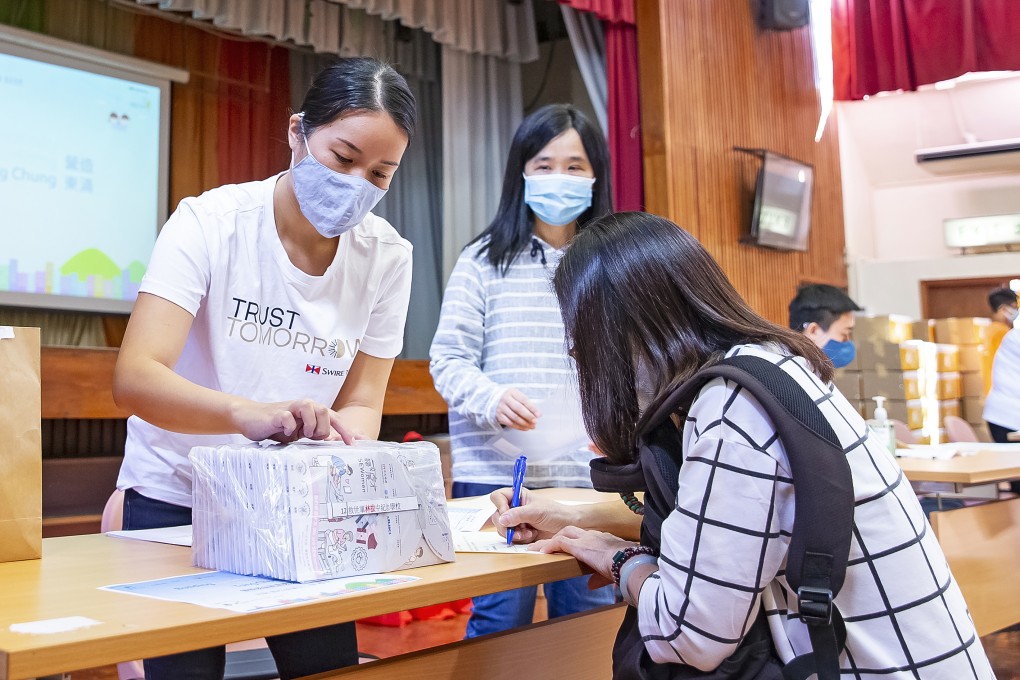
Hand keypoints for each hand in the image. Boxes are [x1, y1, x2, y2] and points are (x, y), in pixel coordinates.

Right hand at [232, 399, 355, 443]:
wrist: (250, 418)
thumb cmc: (277, 427)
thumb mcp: (299, 432)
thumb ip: (314, 434)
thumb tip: (332, 445)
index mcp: (311, 411)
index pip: (334, 418)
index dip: (345, 430)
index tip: (353, 444)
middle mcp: (304, 406)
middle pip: (326, 411)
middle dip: (322, 428)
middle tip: (309, 437)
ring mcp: (291, 408)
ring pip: (313, 409)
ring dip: (310, 425)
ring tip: (300, 434)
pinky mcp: (277, 414)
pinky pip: (289, 418)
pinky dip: (290, 427)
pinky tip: (285, 431)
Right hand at [489, 488, 578, 542]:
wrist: (565, 527)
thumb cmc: (554, 513)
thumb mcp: (536, 511)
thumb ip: (518, 514)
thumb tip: (501, 519)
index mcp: (517, 496)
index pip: (497, 497)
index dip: (499, 506)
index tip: (507, 515)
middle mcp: (513, 507)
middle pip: (497, 516)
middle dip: (507, 526)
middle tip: (518, 531)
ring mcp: (515, 520)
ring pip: (502, 528)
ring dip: (514, 534)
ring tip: (529, 533)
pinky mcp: (518, 532)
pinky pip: (510, 537)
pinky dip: (519, 539)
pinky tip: (531, 536)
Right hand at [495, 388, 540, 430]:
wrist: (496, 400)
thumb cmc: (511, 398)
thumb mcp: (518, 396)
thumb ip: (527, 404)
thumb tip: (537, 414)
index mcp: (512, 392)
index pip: (524, 400)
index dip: (532, 408)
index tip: (538, 414)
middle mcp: (505, 399)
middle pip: (518, 409)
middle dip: (528, 416)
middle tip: (535, 421)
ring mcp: (501, 408)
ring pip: (514, 418)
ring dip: (525, 423)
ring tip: (532, 426)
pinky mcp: (499, 416)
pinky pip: (510, 423)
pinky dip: (519, 427)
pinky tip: (525, 428)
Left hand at [532, 526, 636, 584]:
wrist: (628, 562)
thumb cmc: (625, 567)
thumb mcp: (611, 573)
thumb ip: (599, 578)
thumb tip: (590, 585)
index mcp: (604, 540)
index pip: (586, 537)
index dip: (576, 541)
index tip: (569, 547)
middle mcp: (594, 536)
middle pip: (572, 531)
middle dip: (560, 536)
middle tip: (550, 545)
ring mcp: (586, 539)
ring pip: (563, 534)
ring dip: (550, 541)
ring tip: (538, 548)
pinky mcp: (578, 546)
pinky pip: (559, 542)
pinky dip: (550, 546)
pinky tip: (542, 552)